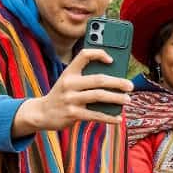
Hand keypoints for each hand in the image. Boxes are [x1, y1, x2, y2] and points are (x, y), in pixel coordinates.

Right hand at [12, 49, 133, 135]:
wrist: (42, 113)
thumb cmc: (63, 95)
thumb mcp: (69, 82)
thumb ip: (86, 78)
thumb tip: (115, 82)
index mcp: (69, 72)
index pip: (84, 55)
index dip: (99, 54)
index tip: (112, 59)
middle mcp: (69, 83)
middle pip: (98, 79)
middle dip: (117, 82)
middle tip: (130, 86)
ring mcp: (70, 99)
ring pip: (99, 96)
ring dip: (116, 98)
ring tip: (127, 100)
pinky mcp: (72, 114)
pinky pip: (95, 115)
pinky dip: (109, 117)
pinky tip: (118, 118)